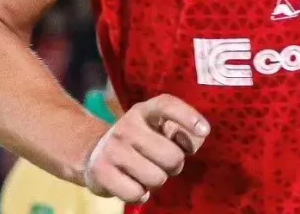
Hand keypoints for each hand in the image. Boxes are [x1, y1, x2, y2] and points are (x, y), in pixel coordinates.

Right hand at [83, 94, 209, 202]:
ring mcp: (112, 148)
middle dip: (175, 165)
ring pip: (156, 178)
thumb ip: (179, 132)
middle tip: (165, 163)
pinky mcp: (101, 171)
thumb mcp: (157, 129)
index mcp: (144, 110)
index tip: (205, 131)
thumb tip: (196, 141)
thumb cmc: (139, 141)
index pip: (167, 105)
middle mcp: (127, 125)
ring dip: (158, 181)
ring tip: (148, 172)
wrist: (94, 152)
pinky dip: (140, 195)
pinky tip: (135, 184)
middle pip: (171, 155)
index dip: (188, 116)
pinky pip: (136, 193)